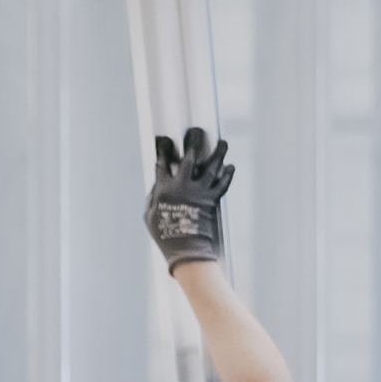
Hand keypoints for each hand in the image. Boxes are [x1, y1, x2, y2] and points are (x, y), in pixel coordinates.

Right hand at [142, 127, 234, 273]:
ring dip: (218, 154)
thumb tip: (157, 184)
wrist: (186, 251)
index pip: (162, 163)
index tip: (165, 140)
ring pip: (211, 167)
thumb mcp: (150, 216)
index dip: (163, 149)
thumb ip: (152, 197)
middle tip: (195, 131)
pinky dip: (227, 175)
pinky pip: (222, 184)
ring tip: (223, 143)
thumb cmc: (165, 236)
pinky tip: (230, 167)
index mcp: (163, 189)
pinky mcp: (211, 200)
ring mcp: (198, 192)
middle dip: (192, 142)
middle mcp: (182, 187)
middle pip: (189, 158)